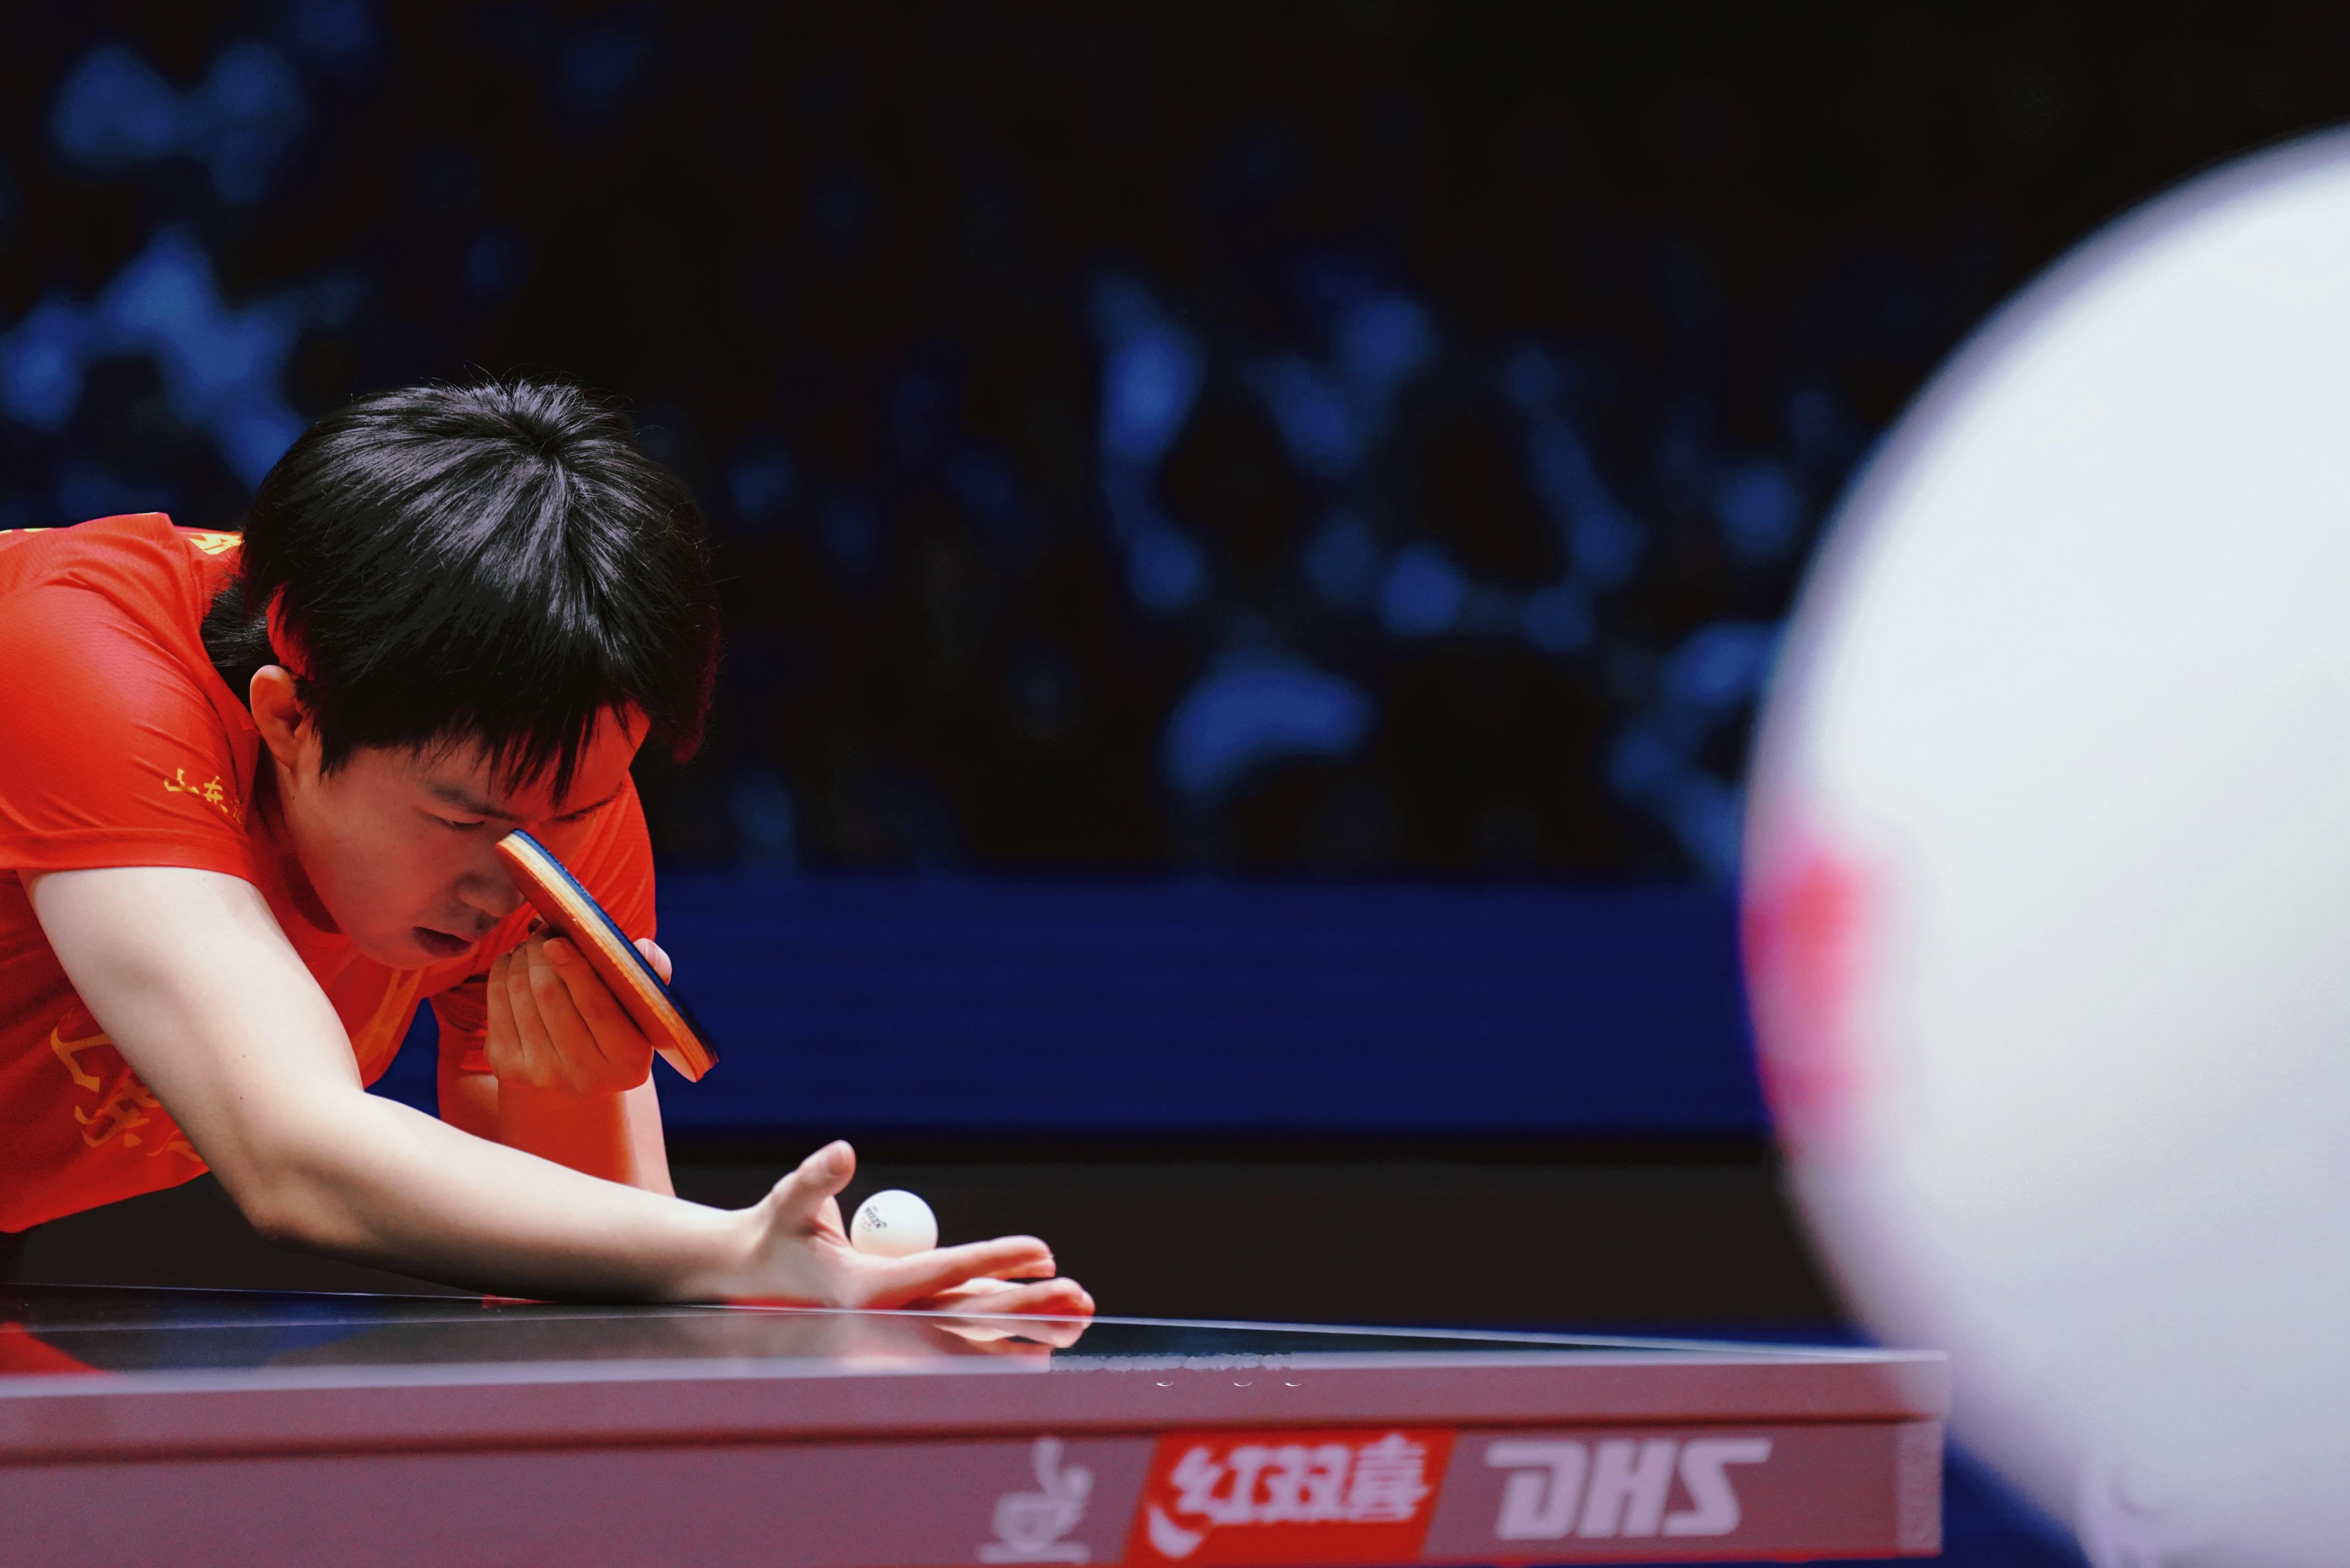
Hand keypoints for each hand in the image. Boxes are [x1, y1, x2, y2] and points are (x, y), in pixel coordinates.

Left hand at [484, 931, 671, 1098]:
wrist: (578, 1078)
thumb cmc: (619, 1026)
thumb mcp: (644, 1007)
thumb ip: (652, 974)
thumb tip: (642, 949)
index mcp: (629, 1062)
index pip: (597, 1008)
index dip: (575, 970)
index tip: (557, 940)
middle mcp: (584, 1078)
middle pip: (550, 995)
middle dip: (541, 952)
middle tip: (547, 931)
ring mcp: (541, 1077)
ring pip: (520, 994)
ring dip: (522, 957)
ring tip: (534, 944)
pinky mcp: (506, 1068)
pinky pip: (497, 1003)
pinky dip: (503, 971)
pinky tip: (515, 962)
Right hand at [715, 1141, 1095, 1316]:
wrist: (750, 1276)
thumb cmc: (772, 1232)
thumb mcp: (788, 1202)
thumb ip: (815, 1179)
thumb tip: (844, 1152)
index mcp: (864, 1292)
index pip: (943, 1272)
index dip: (994, 1260)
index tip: (1041, 1251)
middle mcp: (890, 1319)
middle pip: (972, 1311)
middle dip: (1029, 1307)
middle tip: (1080, 1298)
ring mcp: (902, 1324)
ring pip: (976, 1322)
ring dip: (1030, 1322)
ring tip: (1081, 1316)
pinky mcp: (908, 1319)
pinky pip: (965, 1319)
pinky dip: (1006, 1320)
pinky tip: (1046, 1324)